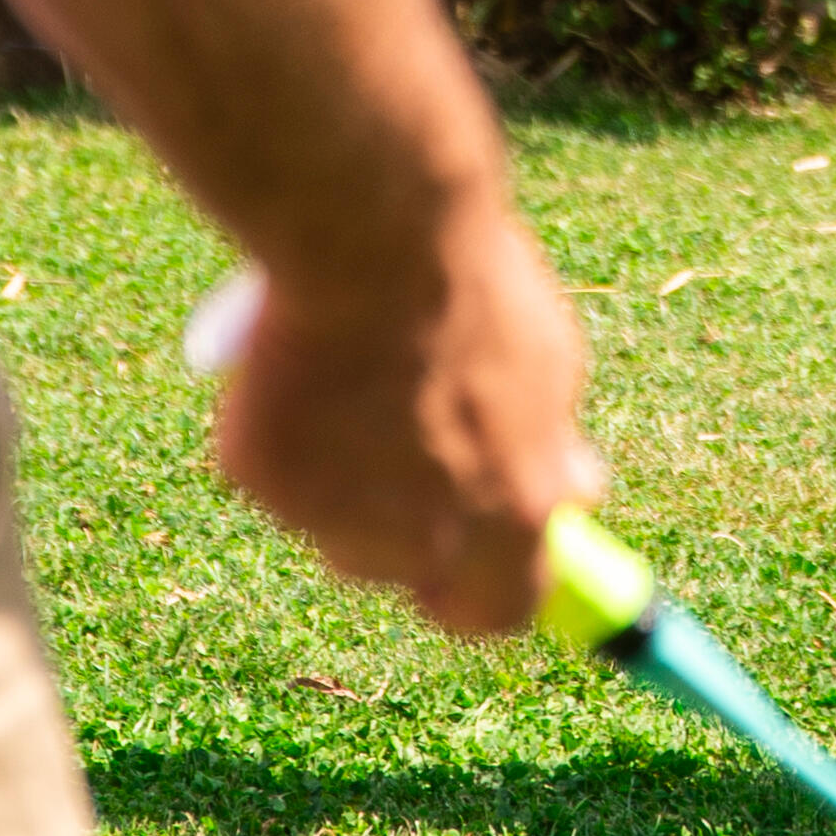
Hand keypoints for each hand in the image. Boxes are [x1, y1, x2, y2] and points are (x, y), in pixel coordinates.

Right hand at [208, 210, 600, 641]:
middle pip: (405, 571)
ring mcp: (337, 515)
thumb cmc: (470, 283)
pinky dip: (282, 433)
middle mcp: (430, 535)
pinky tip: (296, 365)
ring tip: (350, 375)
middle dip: (397, 532)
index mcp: (518, 510)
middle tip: (385, 460)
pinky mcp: (264, 481)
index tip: (466, 572)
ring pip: (332, 518)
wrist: (373, 230)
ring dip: (340, 473)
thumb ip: (546, 447)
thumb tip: (571, 494)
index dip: (484, 592)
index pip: (506, 606)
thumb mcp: (547, 364)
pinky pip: (273, 473)